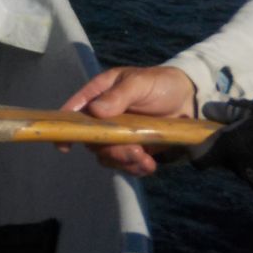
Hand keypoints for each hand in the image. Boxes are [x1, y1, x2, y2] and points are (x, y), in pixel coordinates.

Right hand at [58, 65, 197, 176]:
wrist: (189, 99)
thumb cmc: (159, 83)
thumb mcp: (139, 83)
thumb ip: (118, 96)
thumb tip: (94, 111)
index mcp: (99, 95)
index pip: (75, 111)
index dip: (66, 127)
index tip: (64, 145)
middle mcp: (104, 117)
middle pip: (93, 140)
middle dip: (110, 150)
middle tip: (134, 151)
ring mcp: (118, 134)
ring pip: (108, 156)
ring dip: (124, 161)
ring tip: (145, 159)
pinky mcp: (134, 148)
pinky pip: (126, 165)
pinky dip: (136, 169)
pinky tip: (150, 165)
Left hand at [192, 98, 252, 196]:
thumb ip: (228, 112)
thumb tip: (208, 110)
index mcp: (228, 146)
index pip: (199, 159)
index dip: (199, 152)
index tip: (205, 143)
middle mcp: (237, 168)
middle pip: (225, 161)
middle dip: (231, 150)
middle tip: (250, 134)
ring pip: (244, 168)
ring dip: (250, 158)